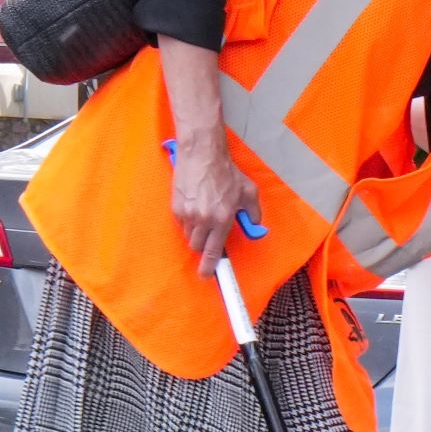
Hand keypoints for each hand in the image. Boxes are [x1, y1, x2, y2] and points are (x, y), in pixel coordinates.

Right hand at [170, 135, 261, 271]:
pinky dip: (188, 221)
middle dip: (204, 246)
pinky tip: (195, 207)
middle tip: (211, 234)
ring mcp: (187, 214)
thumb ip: (253, 213)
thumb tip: (254, 225)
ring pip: (189, 236)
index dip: (210, 266)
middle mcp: (204, 219)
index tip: (208, 275)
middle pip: (198, 247)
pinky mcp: (176, 207)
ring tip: (205, 216)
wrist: (202, 155)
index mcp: (222, 219)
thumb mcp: (249, 192)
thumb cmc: (227, 173)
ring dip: (197, 233)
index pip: (214, 250)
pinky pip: (181, 224)